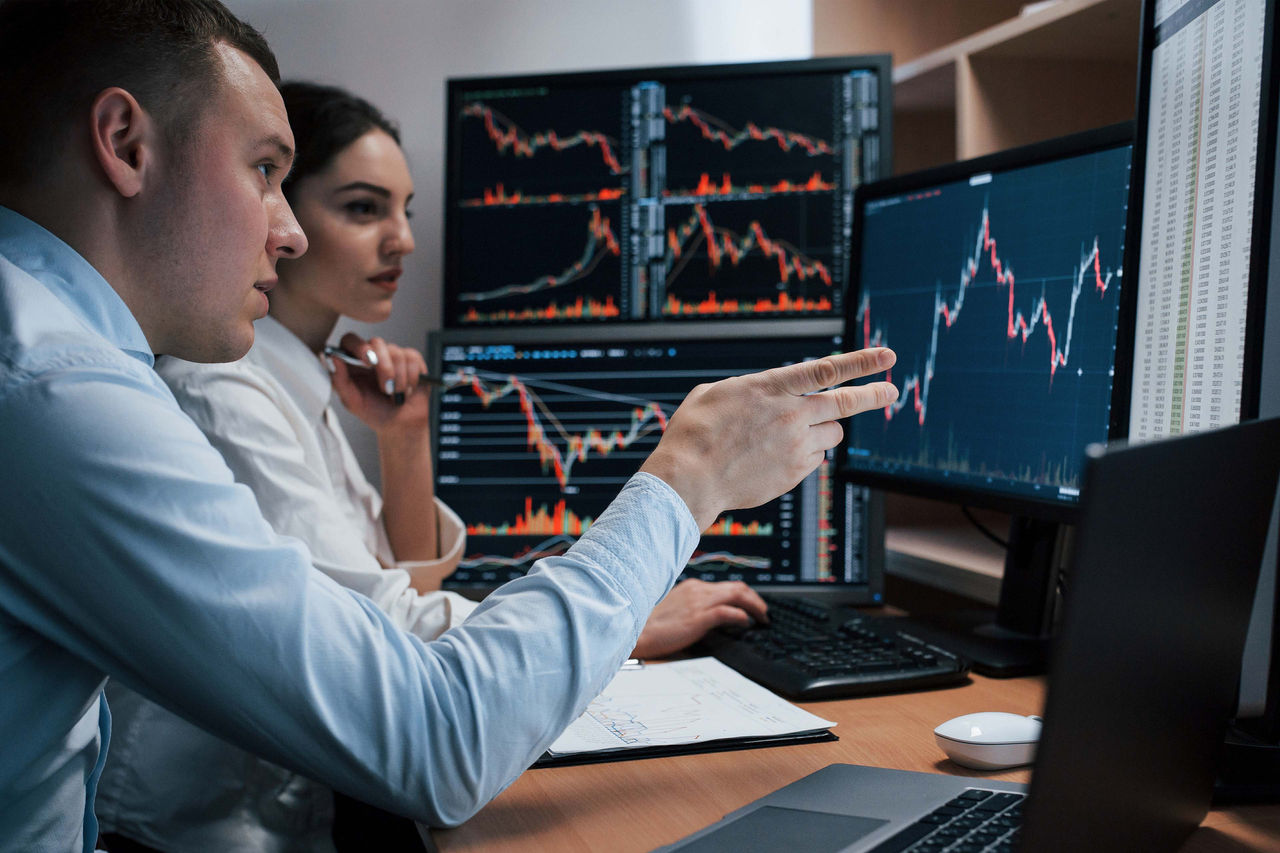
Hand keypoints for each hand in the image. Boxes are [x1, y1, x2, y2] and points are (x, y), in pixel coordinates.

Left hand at [328, 332, 431, 436]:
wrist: (402, 425)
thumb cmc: (375, 413)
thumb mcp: (352, 402)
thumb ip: (339, 380)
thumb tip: (333, 358)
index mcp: (354, 362)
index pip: (351, 340)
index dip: (359, 346)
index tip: (368, 362)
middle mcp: (373, 355)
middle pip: (377, 342)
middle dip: (384, 367)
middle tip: (386, 389)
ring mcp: (393, 356)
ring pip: (397, 352)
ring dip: (399, 379)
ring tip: (395, 394)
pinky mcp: (412, 359)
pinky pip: (413, 358)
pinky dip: (411, 378)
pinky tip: (407, 389)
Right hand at [631, 579, 767, 658]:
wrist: (636, 631)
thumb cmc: (651, 626)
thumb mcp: (676, 610)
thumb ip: (694, 608)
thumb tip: (713, 618)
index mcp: (692, 587)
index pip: (725, 586)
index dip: (743, 595)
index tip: (752, 606)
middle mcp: (698, 590)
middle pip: (736, 587)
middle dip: (755, 598)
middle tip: (764, 612)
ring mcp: (699, 601)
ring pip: (737, 595)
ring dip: (755, 606)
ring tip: (763, 617)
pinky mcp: (699, 616)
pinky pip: (729, 612)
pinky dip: (742, 616)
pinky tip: (747, 624)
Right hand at [640, 347, 897, 529]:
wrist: (689, 480)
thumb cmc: (694, 434)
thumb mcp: (714, 393)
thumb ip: (750, 389)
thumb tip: (765, 394)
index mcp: (770, 388)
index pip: (826, 370)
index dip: (862, 362)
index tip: (886, 357)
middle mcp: (791, 414)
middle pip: (845, 403)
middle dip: (873, 395)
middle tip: (891, 392)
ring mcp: (796, 445)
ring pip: (832, 432)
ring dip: (823, 428)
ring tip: (795, 433)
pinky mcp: (796, 472)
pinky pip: (816, 457)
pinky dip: (806, 452)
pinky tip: (778, 455)